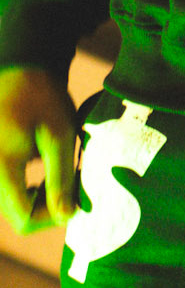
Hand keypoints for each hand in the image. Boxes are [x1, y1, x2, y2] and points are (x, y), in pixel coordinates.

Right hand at [0, 67, 77, 234]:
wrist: (18, 69)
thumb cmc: (40, 97)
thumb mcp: (59, 135)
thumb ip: (61, 178)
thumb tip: (66, 216)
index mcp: (0, 166)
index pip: (23, 218)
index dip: (53, 216)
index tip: (74, 196)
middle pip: (16, 212)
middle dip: (48, 204)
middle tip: (71, 179)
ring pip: (12, 202)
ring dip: (38, 195)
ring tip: (59, 169)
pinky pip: (8, 188)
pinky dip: (28, 185)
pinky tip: (45, 165)